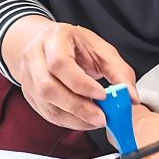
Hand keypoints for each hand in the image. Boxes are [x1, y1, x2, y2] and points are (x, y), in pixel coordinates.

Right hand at [12, 20, 136, 130]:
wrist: (50, 43)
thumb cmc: (76, 45)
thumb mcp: (101, 50)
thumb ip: (119, 72)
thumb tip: (131, 97)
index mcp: (54, 38)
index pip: (59, 63)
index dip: (80, 83)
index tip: (102, 95)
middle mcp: (34, 56)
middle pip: (47, 87)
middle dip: (77, 106)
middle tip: (101, 117)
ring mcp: (27, 76)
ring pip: (45, 103)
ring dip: (73, 116)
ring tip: (95, 119)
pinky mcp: (29, 93)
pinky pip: (46, 113)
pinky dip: (68, 120)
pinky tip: (84, 120)